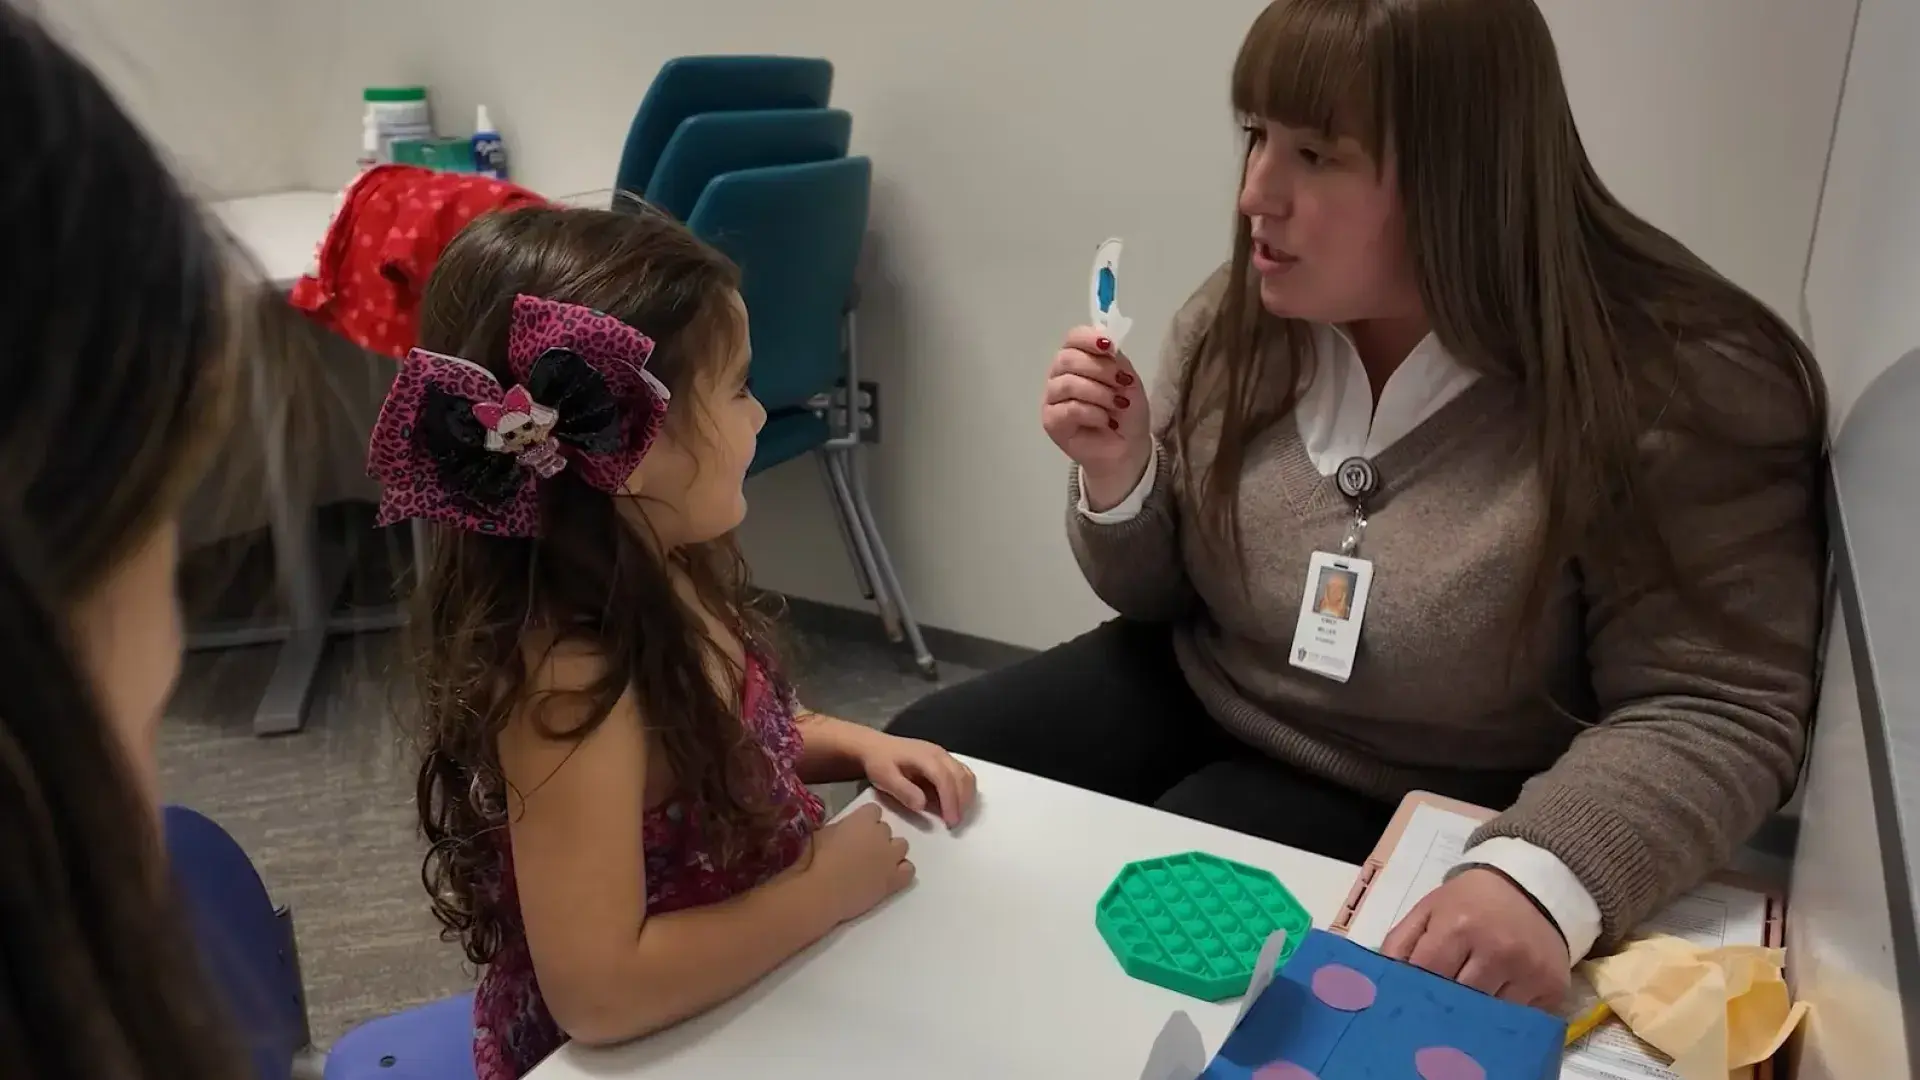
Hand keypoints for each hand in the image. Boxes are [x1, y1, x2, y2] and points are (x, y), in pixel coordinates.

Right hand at [805, 803, 913, 923]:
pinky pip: (909, 870)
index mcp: (862, 819)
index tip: (856, 830)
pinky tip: (888, 877)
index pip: (874, 810)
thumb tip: (844, 832)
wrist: (820, 891)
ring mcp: (890, 856)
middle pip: (886, 829)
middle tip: (861, 851)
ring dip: (890, 852)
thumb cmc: (813, 861)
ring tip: (876, 864)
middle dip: (876, 838)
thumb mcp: (821, 833)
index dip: (865, 820)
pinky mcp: (894, 879)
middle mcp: (881, 833)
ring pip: (901, 846)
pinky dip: (901, 871)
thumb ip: (839, 828)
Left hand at [858, 733, 976, 827]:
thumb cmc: (879, 762)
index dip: (950, 800)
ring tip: (956, 815)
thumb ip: (903, 790)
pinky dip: (965, 789)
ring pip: (965, 775)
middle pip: (960, 776)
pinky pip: (962, 773)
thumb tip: (922, 804)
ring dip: (966, 796)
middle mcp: (939, 753)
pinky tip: (957, 803)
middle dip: (961, 802)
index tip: (950, 820)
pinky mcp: (944, 759)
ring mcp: (943, 755)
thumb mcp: (884, 777)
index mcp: (924, 756)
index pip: (944, 778)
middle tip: (954, 823)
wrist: (875, 746)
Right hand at [1042, 326, 1152, 504]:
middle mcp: (1060, 375)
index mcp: (1078, 360)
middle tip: (1121, 383)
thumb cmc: (1126, 412)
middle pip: (1067, 358)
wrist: (1127, 447)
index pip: (1073, 338)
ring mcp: (1053, 398)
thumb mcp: (1128, 380)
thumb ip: (1115, 360)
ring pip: (1067, 384)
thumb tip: (1106, 342)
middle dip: (1099, 369)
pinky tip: (1105, 421)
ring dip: (1098, 393)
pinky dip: (1093, 413)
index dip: (1089, 338)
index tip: (1109, 347)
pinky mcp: (1051, 421)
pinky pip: (1069, 408)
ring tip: (1117, 405)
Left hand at [1380, 868, 1570, 1008]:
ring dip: (1476, 1013)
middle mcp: (1496, 950)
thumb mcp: (1429, 909)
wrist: (1532, 888)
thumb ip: (1400, 943)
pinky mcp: (1552, 987)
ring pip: (1489, 1015)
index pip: (1427, 976)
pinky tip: (1499, 1000)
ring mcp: (1528, 971)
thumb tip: (1380, 983)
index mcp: (1458, 926)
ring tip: (1468, 1003)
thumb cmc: (1471, 902)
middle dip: (1444, 1005)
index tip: (1408, 1000)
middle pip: (1458, 1001)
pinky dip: (1506, 1015)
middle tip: (1435, 1009)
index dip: (1414, 990)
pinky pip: (1520, 1018)